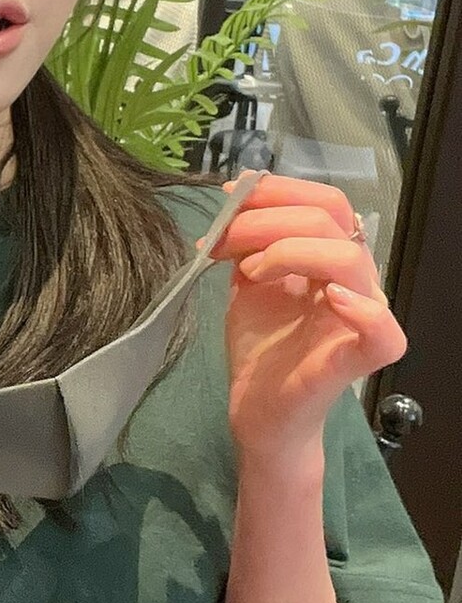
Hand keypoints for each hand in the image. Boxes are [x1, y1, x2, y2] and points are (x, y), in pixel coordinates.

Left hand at [203, 173, 406, 464]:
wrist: (257, 411)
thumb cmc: (261, 349)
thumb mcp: (248, 284)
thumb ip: (249, 244)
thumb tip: (237, 198)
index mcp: (331, 258)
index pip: (324, 203)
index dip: (278, 191)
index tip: (229, 197)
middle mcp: (354, 280)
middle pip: (330, 219)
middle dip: (266, 219)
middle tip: (221, 241)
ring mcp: (361, 317)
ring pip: (347, 258)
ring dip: (289, 250)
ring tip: (250, 272)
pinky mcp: (360, 358)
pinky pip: (382, 327)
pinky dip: (358, 307)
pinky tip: (326, 297)